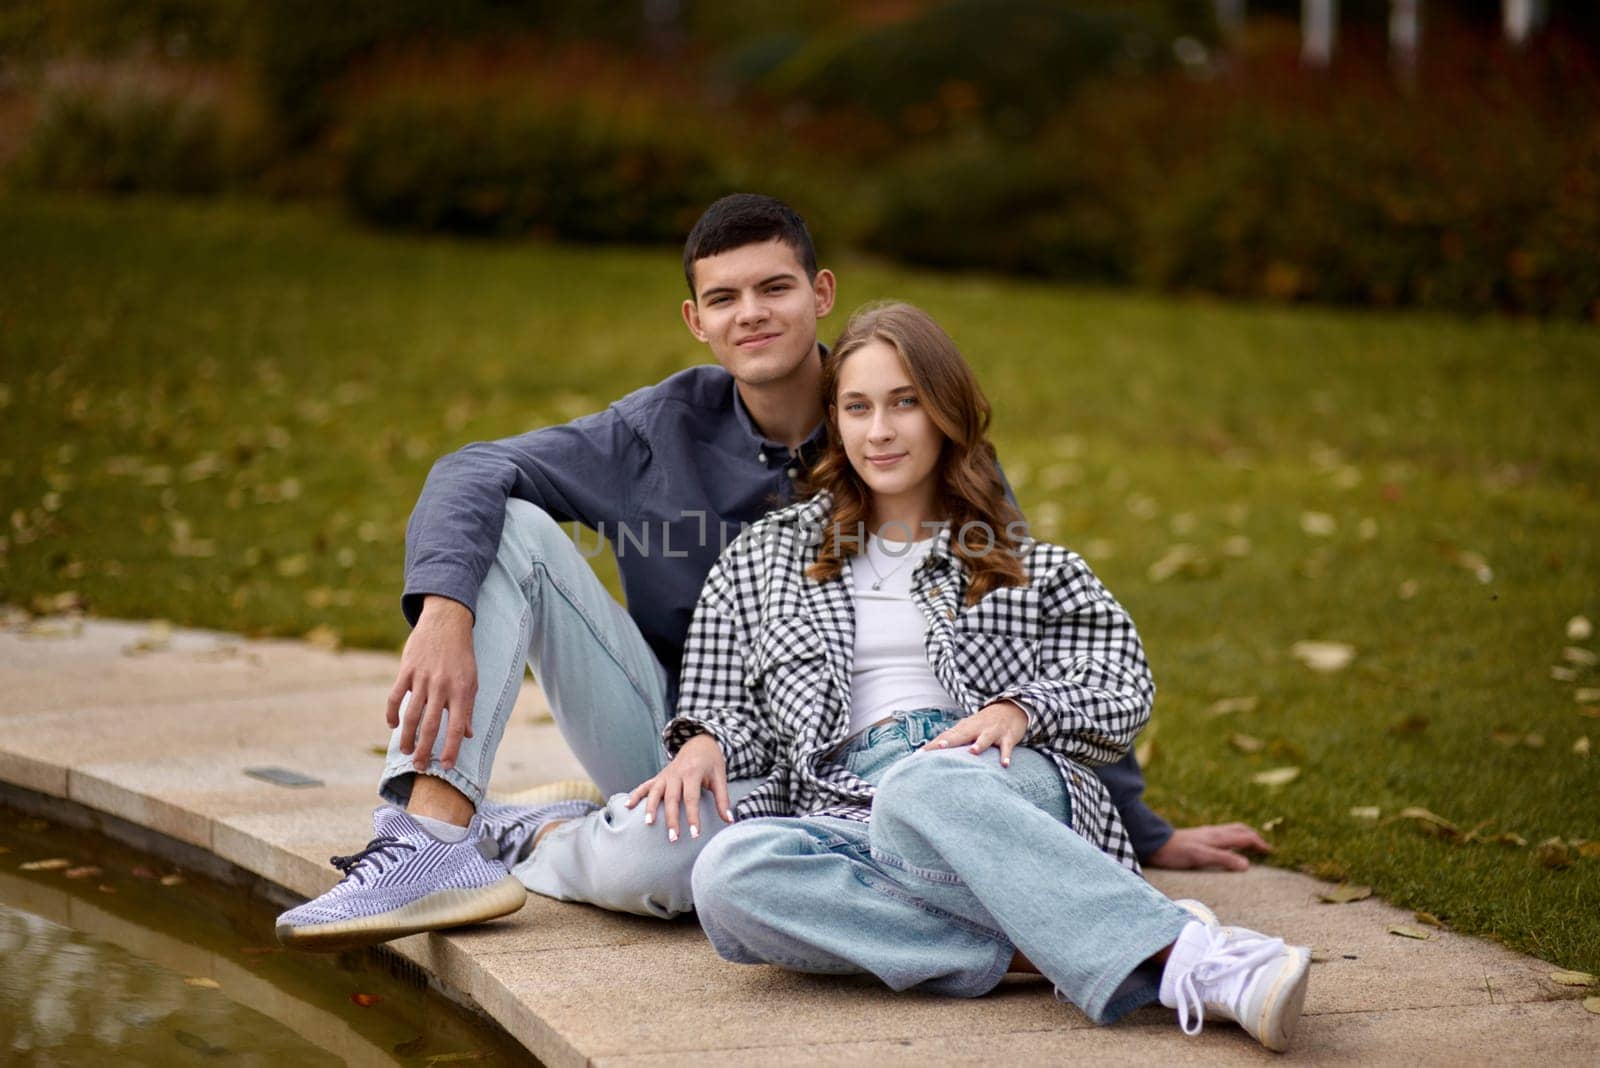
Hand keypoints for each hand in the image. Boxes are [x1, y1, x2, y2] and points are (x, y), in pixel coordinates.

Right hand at [386, 595, 476, 772]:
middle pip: (431, 726)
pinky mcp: (407, 670)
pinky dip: (392, 713)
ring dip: (407, 737)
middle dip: (424, 750)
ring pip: (411, 714)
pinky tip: (392, 725)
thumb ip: (468, 708)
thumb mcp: (473, 681)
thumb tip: (467, 735)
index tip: (446, 767)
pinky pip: (396, 696)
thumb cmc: (462, 655)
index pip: (456, 728)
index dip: (451, 749)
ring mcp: (423, 678)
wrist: (447, 622)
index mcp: (462, 691)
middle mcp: (442, 687)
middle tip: (419, 767)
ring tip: (406, 751)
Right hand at [624, 734, 731, 842]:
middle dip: (672, 819)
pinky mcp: (659, 776)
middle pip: (672, 798)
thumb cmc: (711, 763)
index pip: (691, 798)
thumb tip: (729, 821)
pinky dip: (636, 795)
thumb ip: (723, 799)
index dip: (693, 817)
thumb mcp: (720, 778)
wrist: (700, 743)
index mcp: (693, 773)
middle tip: (673, 838)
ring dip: (651, 808)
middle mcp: (676, 774)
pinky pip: (645, 785)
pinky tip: (627, 806)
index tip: (694, 834)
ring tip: (648, 824)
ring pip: (656, 792)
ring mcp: (665, 775)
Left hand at [918, 701, 1028, 766]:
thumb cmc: (984, 723)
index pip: (946, 736)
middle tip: (939, 747)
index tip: (919, 754)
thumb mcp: (968, 728)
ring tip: (972, 752)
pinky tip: (1004, 764)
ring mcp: (992, 732)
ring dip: (979, 745)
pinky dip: (1005, 755)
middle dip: (950, 741)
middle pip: (961, 735)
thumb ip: (953, 738)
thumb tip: (932, 749)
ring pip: (984, 738)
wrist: (1011, 709)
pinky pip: (1006, 747)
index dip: (933, 745)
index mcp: (964, 728)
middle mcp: (976, 728)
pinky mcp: (1007, 737)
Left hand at [1144, 823, 1272, 871]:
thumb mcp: (1201, 857)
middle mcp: (1214, 833)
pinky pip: (1222, 835)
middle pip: (1240, 830)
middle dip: (1254, 837)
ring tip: (1251, 844)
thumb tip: (1248, 865)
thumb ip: (1223, 859)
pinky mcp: (1198, 838)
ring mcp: (1206, 834)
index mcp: (1217, 837)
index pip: (1245, 837)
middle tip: (1265, 847)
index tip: (1272, 851)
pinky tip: (1227, 846)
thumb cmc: (1177, 852)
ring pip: (1231, 831)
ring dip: (1244, 836)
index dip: (1259, 843)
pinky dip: (1232, 839)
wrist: (1154, 844)